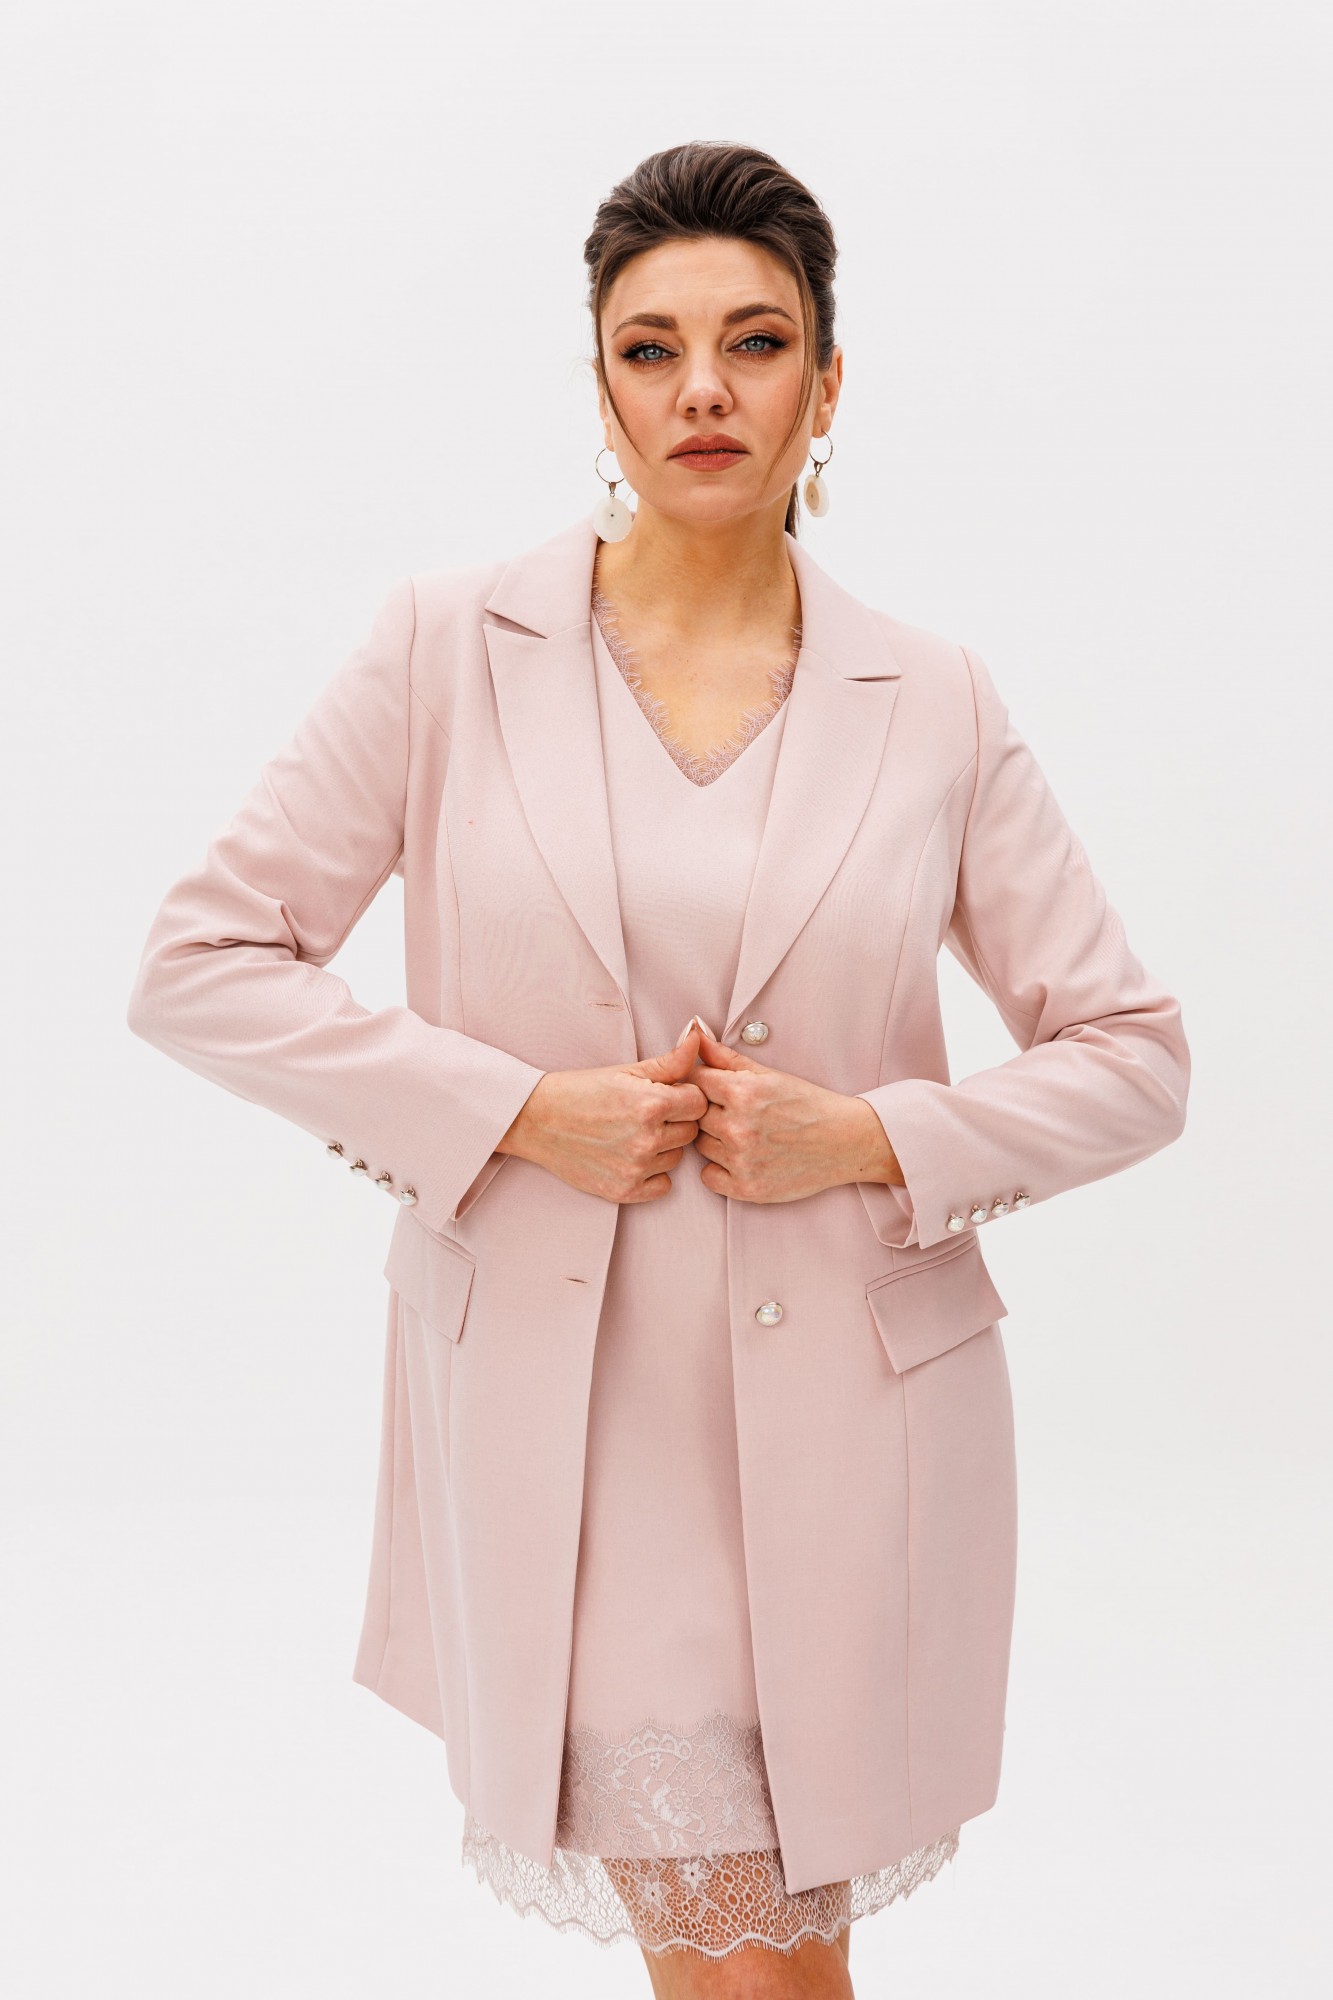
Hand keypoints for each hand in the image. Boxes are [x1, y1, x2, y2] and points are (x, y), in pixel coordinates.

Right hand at [498, 1030, 708, 1203]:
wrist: (537, 1120)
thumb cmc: (581, 1091)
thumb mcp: (627, 1070)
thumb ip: (671, 1061)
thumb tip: (698, 1038)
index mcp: (651, 1104)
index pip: (699, 1103)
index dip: (685, 1096)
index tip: (666, 1095)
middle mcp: (647, 1139)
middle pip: (691, 1132)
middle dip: (675, 1121)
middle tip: (645, 1114)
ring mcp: (635, 1168)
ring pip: (677, 1158)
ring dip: (663, 1147)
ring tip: (632, 1133)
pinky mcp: (624, 1190)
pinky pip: (663, 1186)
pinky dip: (652, 1174)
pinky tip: (631, 1156)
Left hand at [685, 1031, 902, 1202]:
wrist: (844, 1142)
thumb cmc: (807, 1105)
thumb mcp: (768, 1074)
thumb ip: (725, 1057)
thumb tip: (693, 1033)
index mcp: (743, 1092)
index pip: (695, 1080)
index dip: (704, 1083)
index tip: (718, 1089)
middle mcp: (739, 1127)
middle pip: (695, 1115)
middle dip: (710, 1111)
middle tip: (737, 1114)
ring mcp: (742, 1160)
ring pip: (700, 1145)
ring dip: (714, 1140)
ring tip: (744, 1135)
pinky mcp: (746, 1188)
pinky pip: (708, 1177)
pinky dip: (719, 1170)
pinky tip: (741, 1158)